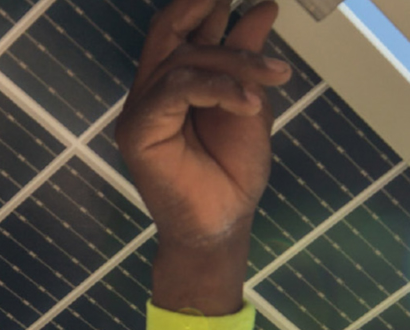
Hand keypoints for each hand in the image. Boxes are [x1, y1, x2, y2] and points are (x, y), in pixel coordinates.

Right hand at [116, 0, 289, 312]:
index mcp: (172, 85)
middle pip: (174, 33)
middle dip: (209, 13)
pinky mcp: (136, 132)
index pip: (178, 30)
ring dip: (234, 64)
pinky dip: (216, 88)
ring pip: (183, 60)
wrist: (221, 227)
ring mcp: (140, 112)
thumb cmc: (232, 176)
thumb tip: (263, 8)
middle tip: (249, 7)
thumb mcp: (249, 105)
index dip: (201, 6)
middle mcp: (150, 94)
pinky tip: (248, 103)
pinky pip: (175, 88)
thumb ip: (247, 61)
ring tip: (272, 79)